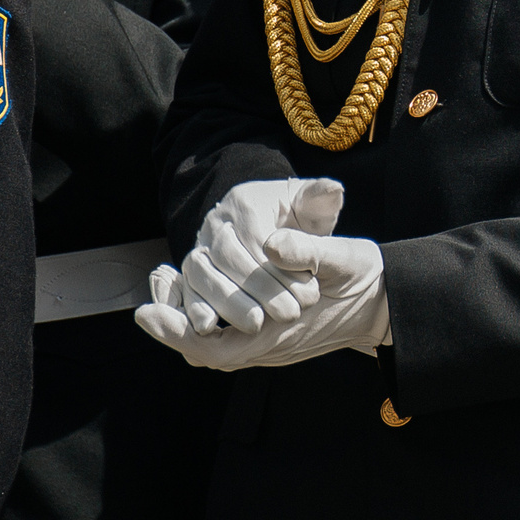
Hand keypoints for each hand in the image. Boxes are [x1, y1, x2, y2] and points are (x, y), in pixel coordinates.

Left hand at [137, 227, 387, 370]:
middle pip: (206, 352)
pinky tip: (194, 292)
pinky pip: (227, 337)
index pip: (217, 346)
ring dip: (185, 323)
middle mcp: (270, 346)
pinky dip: (204, 319)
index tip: (146, 312)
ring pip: (214, 346)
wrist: (387, 302)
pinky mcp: (271, 337)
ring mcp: (269, 345)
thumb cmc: (366, 278)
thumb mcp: (344, 257)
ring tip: (164, 289)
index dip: (179, 330)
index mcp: (282, 332)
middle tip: (145, 304)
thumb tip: (273, 244)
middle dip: (173, 328)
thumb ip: (309, 251)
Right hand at [166, 177, 344, 333]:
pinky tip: (208, 329)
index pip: (256, 236)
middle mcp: (216, 222)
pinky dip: (195, 308)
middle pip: (227, 255)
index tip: (308, 291)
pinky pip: (187, 289)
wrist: (272, 231)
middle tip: (290, 314)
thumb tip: (333, 190)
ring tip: (256, 326)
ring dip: (228, 302)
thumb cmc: (297, 221)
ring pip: (202, 273)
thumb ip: (323, 198)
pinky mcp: (192, 272)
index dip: (280, 267)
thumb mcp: (312, 207)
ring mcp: (199, 247)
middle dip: (258, 288)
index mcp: (245, 202)